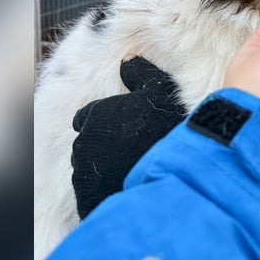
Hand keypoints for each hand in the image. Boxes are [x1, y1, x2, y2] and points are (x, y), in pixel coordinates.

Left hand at [71, 57, 184, 218]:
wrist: (176, 173)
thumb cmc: (167, 125)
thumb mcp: (159, 89)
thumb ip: (139, 73)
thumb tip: (125, 60)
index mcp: (96, 115)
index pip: (86, 117)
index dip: (104, 121)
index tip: (120, 127)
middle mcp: (84, 142)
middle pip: (88, 142)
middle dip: (103, 144)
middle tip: (129, 149)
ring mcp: (84, 173)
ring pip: (88, 168)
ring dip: (102, 167)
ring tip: (129, 170)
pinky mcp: (87, 199)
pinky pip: (92, 193)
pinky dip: (103, 190)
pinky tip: (125, 188)